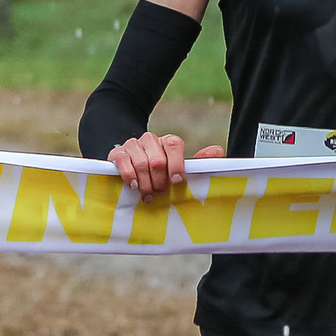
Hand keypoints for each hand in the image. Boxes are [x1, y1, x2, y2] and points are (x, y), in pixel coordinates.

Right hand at [109, 134, 224, 197]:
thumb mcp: (180, 168)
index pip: (175, 144)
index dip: (177, 164)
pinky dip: (130, 176)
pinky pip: (123, 162)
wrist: (131, 167)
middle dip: (160, 181)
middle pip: (158, 159)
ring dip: (146, 184)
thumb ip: (198, 161)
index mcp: (169, 142)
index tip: (177, 181)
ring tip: (148, 196)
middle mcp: (151, 139)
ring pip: (141, 163)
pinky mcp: (117, 153)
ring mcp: (133, 145)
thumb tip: (217, 150)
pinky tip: (134, 186)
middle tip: (161, 193)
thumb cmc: (161, 173)